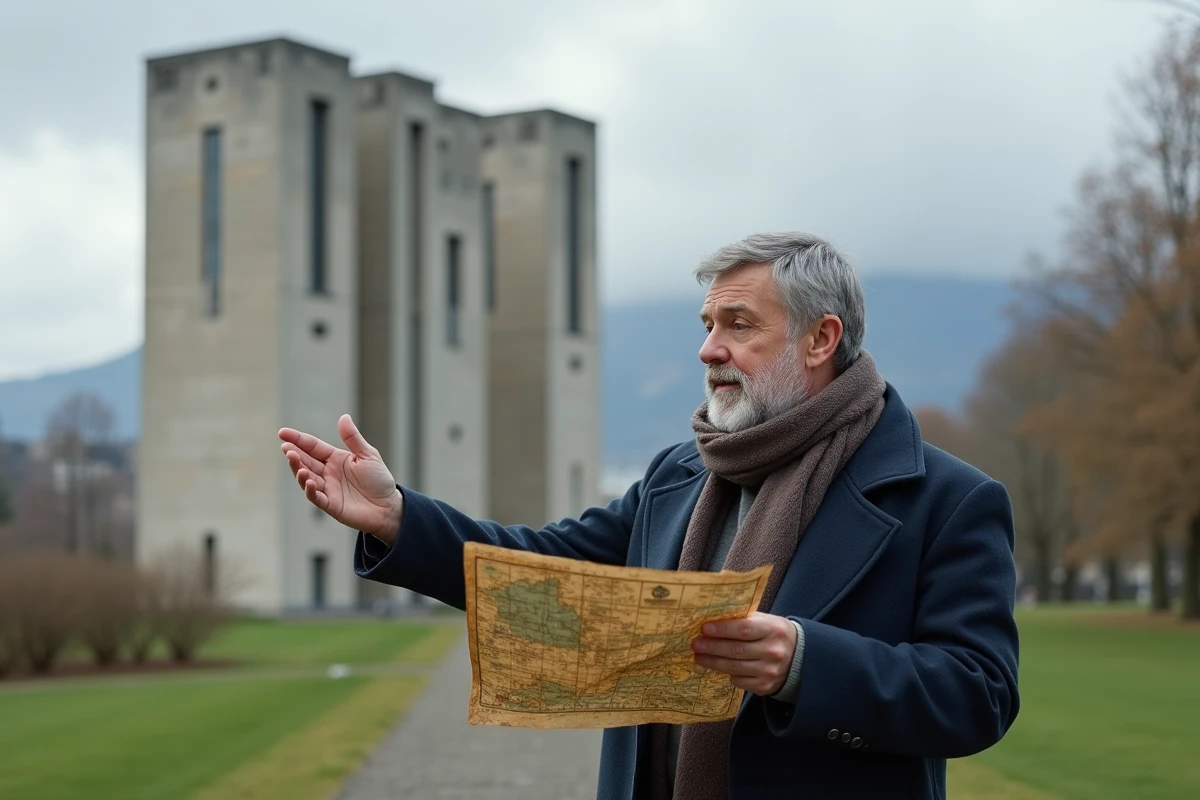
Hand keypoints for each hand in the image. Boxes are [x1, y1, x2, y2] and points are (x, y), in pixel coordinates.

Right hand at [278, 414, 403, 544]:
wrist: (388, 507)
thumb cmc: (379, 480)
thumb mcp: (368, 455)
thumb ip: (353, 438)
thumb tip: (343, 416)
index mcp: (335, 459)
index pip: (313, 447)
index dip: (298, 439)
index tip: (282, 433)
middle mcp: (328, 473)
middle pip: (306, 461)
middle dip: (294, 454)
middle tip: (286, 447)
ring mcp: (328, 489)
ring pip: (306, 478)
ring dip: (298, 470)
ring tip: (294, 460)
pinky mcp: (331, 505)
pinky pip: (316, 497)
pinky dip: (310, 490)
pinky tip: (308, 480)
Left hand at [691, 612, 797, 695]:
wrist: (800, 657)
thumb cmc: (775, 634)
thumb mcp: (766, 621)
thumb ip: (744, 620)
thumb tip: (713, 621)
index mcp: (773, 629)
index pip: (744, 629)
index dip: (722, 629)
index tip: (704, 628)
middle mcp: (773, 651)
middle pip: (736, 650)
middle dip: (712, 647)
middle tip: (695, 644)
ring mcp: (770, 671)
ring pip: (734, 667)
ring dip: (713, 662)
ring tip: (699, 656)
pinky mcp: (766, 686)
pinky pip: (739, 681)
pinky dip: (728, 674)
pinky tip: (720, 667)